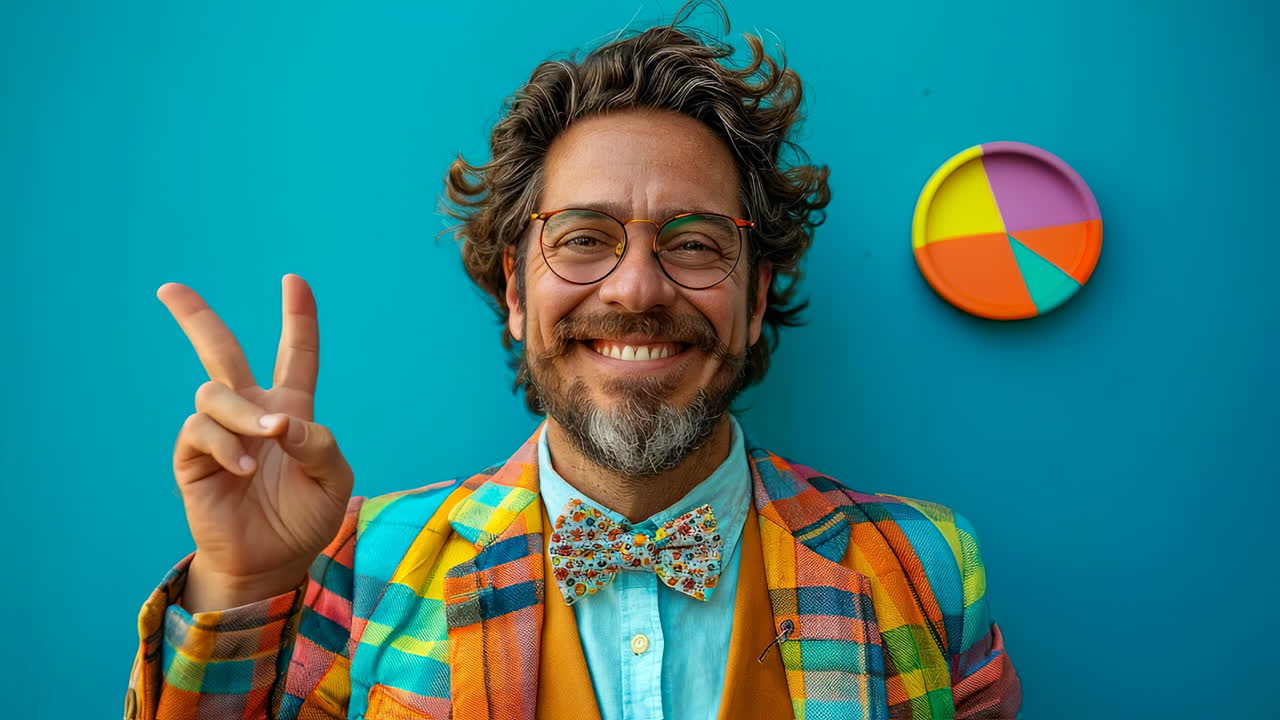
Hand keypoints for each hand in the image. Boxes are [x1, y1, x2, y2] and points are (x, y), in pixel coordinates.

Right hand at [158, 274, 353, 610]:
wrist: (273, 562)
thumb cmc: (306, 519)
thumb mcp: (334, 481)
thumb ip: (321, 446)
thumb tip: (283, 425)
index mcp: (291, 410)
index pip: (296, 355)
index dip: (298, 318)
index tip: (294, 281)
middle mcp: (251, 413)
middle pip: (221, 352)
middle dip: (194, 317)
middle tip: (169, 288)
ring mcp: (220, 433)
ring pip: (214, 391)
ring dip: (241, 412)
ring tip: (265, 441)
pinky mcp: (194, 459)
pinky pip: (199, 431)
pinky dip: (224, 444)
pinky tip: (242, 469)